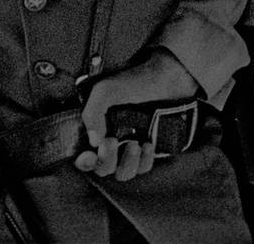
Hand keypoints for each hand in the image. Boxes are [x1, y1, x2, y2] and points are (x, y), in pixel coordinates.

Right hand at [74, 49, 196, 182]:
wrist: (169, 79)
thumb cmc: (137, 81)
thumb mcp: (106, 90)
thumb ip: (92, 112)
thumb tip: (94, 141)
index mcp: (98, 128)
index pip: (84, 155)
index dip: (84, 161)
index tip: (90, 155)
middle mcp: (112, 140)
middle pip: (102, 168)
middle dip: (106, 160)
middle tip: (112, 141)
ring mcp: (131, 148)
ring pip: (123, 173)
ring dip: (127, 163)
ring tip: (135, 144)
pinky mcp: (149, 152)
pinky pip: (143, 168)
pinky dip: (144, 161)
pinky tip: (148, 144)